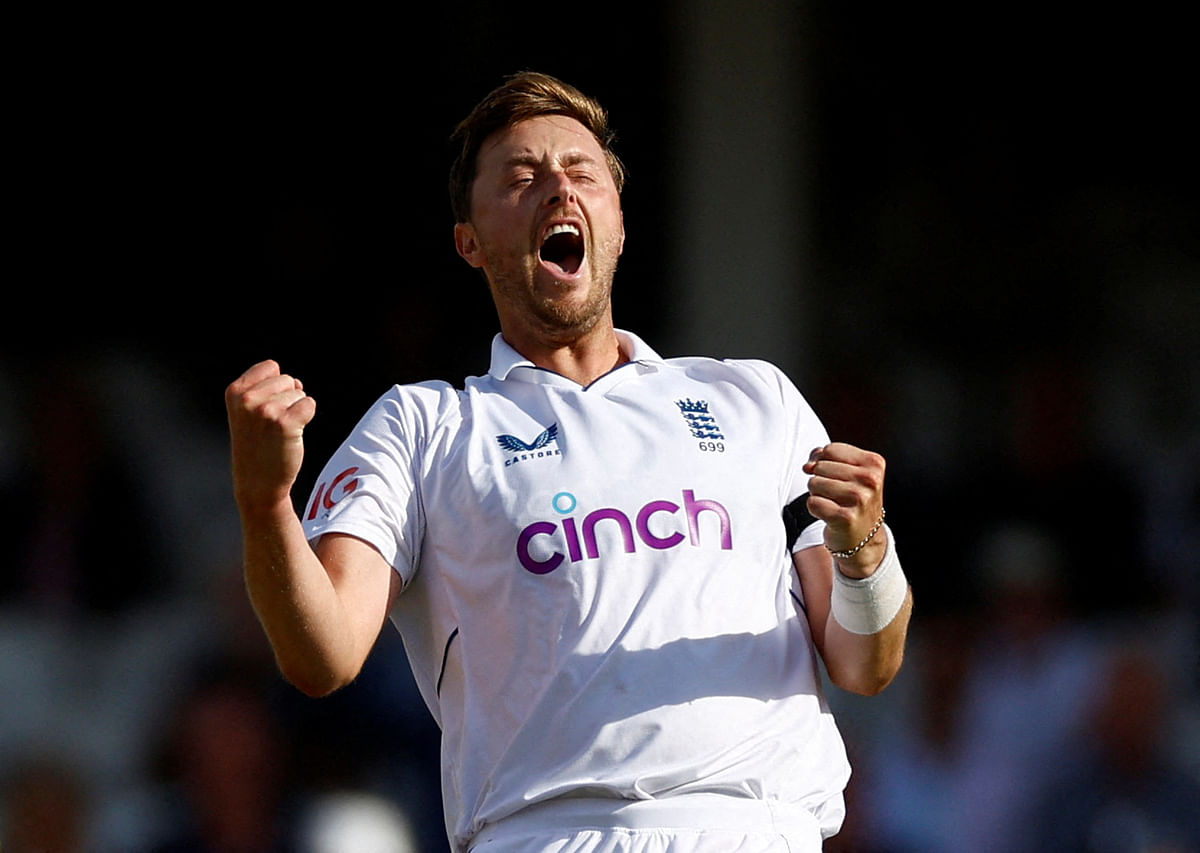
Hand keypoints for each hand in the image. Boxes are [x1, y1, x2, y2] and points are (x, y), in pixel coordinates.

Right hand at [225, 360, 316, 514]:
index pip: (271, 367)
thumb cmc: (256, 444)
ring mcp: (267, 411)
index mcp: (235, 391)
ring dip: (295, 411)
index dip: (276, 386)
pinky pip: (310, 405)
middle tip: (272, 426)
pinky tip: (292, 434)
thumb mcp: (248, 411)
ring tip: (279, 432)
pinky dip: (307, 418)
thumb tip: (296, 382)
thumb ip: (266, 389)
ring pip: (300, 393)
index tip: (264, 410)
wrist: (257, 482)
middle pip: (288, 379)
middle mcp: (248, 399)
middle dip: (286, 400)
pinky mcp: (286, 423)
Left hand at [803, 442, 886, 576]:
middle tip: (837, 494)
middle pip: (820, 466)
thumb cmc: (853, 500)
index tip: (832, 474)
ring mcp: (859, 499)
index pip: (830, 449)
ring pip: (814, 483)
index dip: (822, 461)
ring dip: (818, 494)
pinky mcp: (846, 518)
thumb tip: (808, 465)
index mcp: (874, 463)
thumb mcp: (848, 472)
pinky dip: (815, 509)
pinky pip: (812, 503)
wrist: (864, 538)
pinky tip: (830, 514)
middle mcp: (870, 480)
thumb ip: (825, 458)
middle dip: (821, 479)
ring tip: (834, 503)